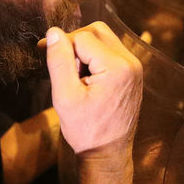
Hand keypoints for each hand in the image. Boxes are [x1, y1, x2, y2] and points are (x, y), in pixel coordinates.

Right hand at [44, 22, 141, 153]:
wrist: (108, 152)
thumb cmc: (86, 130)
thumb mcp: (64, 96)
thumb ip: (59, 61)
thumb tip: (53, 32)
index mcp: (117, 67)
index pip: (82, 37)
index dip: (62, 47)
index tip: (48, 60)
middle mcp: (130, 62)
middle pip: (97, 31)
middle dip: (74, 42)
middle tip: (62, 66)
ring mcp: (135, 67)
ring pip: (104, 38)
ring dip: (85, 48)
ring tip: (75, 74)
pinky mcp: (133, 72)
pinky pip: (111, 50)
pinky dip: (95, 56)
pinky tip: (86, 77)